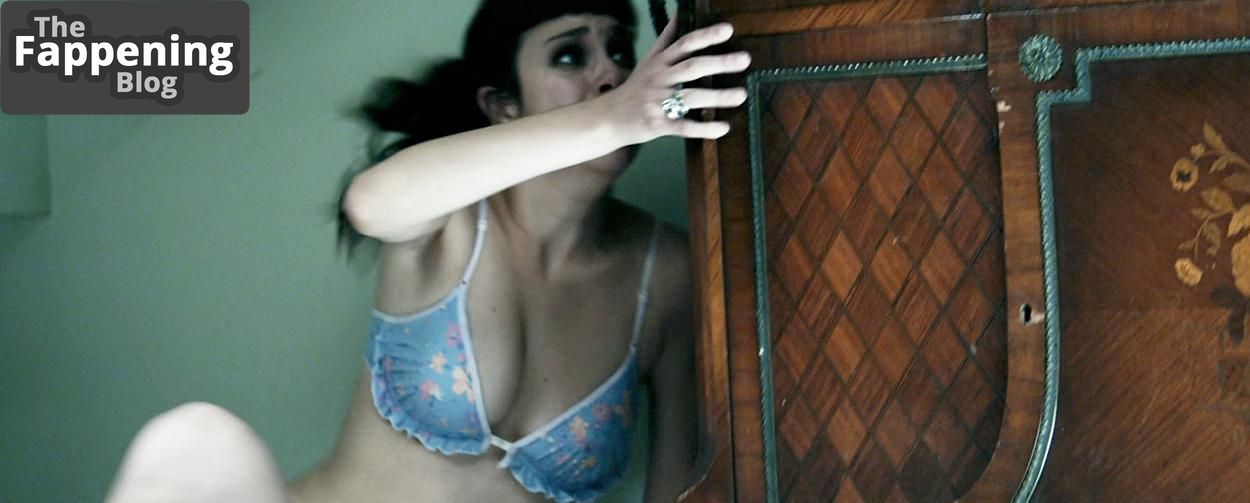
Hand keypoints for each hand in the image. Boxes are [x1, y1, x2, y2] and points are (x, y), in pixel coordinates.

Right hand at [600, 19, 749, 143]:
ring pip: (691, 97)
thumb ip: (666, 39)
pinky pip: (684, 126)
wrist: (608, 119)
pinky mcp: (658, 125)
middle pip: (692, 68)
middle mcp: (659, 80)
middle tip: (744, 59)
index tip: (728, 30)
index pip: (685, 45)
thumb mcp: (647, 61)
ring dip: (717, 96)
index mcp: (660, 63)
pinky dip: (704, 128)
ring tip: (741, 95)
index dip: (706, 36)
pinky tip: (723, 128)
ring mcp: (658, 103)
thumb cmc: (633, 89)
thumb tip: (679, 14)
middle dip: (719, 63)